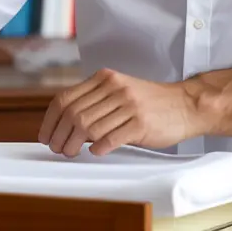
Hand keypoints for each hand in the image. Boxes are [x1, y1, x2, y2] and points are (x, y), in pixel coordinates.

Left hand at [38, 68, 202, 157]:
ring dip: (75, 145)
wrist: (186, 105)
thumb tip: (64, 125)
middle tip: (57, 149)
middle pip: (73, 115)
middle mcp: (115, 88)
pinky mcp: (140, 123)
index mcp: (105, 78)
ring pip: (88, 128)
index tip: (45, 136)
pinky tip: (96, 151)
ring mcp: (128, 105)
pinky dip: (98, 147)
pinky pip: (110, 138)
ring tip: (72, 153)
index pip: (65, 98)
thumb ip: (95, 102)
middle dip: (60, 136)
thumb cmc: (151, 103)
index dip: (50, 120)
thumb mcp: (120, 92)